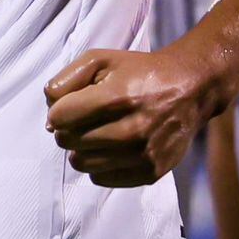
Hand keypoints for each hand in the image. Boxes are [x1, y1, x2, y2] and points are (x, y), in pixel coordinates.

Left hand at [44, 45, 208, 186]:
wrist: (189, 89)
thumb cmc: (138, 72)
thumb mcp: (100, 59)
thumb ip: (66, 79)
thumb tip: (50, 116)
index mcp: (117, 96)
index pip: (60, 117)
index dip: (58, 111)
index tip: (68, 106)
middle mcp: (131, 129)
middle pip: (69, 141)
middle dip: (66, 129)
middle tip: (82, 119)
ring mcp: (143, 154)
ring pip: (82, 163)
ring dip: (81, 149)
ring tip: (96, 133)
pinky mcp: (151, 172)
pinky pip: (102, 179)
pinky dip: (99, 165)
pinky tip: (110, 148)